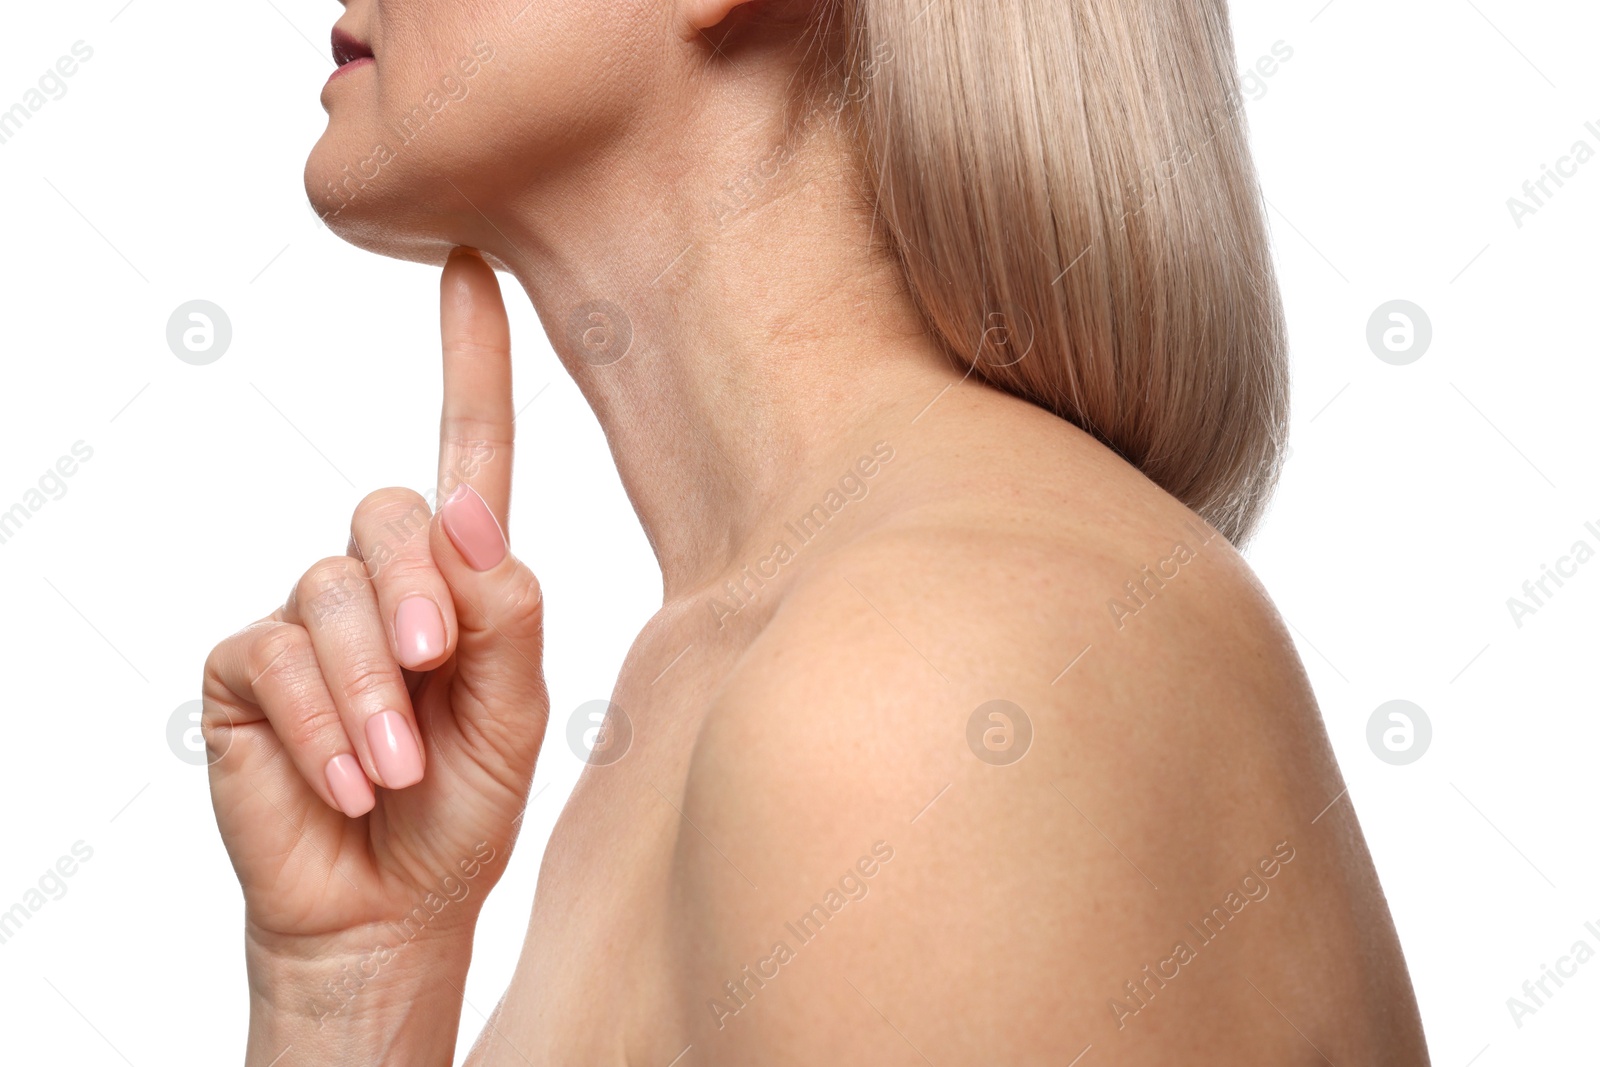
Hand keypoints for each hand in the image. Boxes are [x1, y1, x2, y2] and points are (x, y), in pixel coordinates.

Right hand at [200, 248, 544, 1010]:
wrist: (388, 906)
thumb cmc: (460, 808)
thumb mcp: (512, 714)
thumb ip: (505, 615)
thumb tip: (473, 515)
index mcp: (458, 580)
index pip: (467, 451)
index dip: (471, 359)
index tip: (473, 263)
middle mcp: (381, 579)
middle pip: (392, 512)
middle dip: (417, 595)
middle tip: (435, 673)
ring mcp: (306, 616)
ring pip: (333, 591)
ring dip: (373, 691)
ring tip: (398, 768)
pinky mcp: (246, 665)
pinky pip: (276, 653)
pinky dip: (322, 723)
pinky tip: (350, 781)